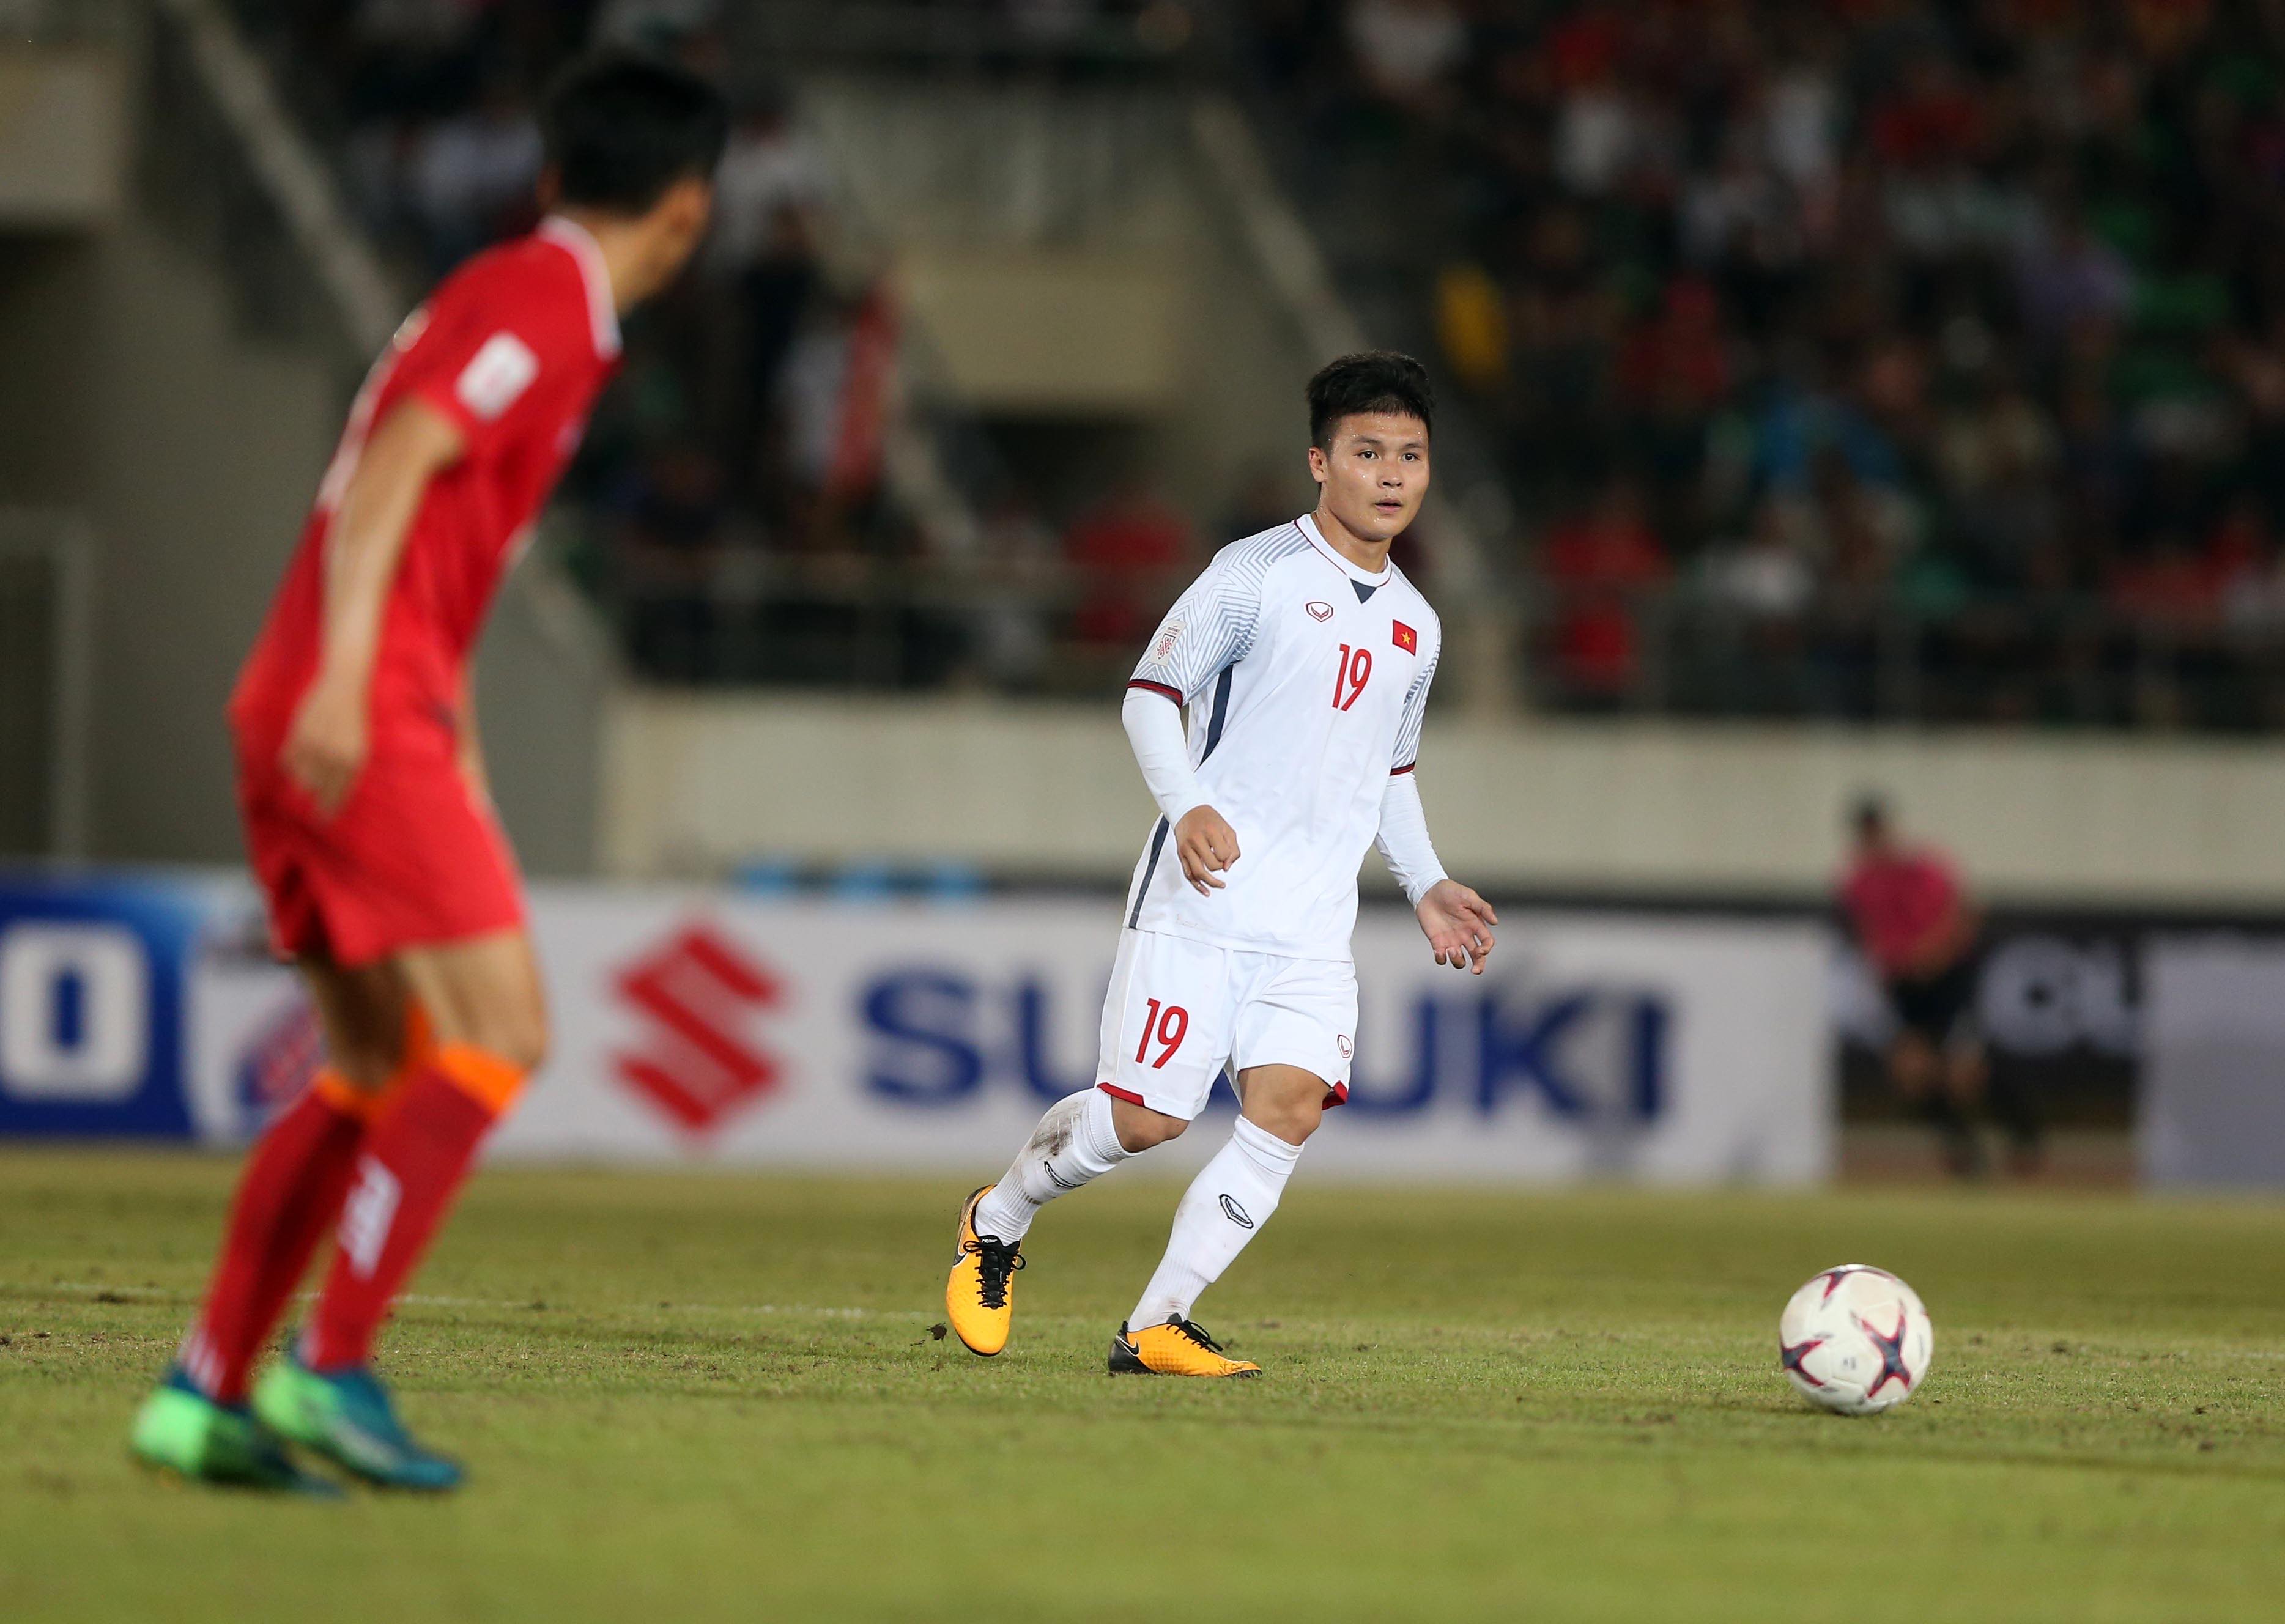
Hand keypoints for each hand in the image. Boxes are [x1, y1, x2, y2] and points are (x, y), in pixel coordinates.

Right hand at [280, 672, 367, 816]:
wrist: (345, 685)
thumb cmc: (354, 717)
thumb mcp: (359, 745)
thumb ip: (347, 767)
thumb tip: (335, 790)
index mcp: (354, 759)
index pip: (338, 793)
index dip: (329, 808)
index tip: (324, 819)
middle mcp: (334, 755)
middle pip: (317, 789)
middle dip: (315, 800)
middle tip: (311, 809)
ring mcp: (315, 745)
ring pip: (301, 776)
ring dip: (303, 779)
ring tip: (308, 775)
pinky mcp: (300, 734)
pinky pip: (289, 760)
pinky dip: (291, 764)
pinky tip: (298, 761)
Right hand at [1174, 804, 1240, 893]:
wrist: (1188, 811)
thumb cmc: (1210, 820)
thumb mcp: (1227, 829)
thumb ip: (1233, 848)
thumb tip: (1227, 868)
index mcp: (1210, 832)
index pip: (1223, 855)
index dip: (1227, 858)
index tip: (1226, 854)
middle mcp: (1196, 840)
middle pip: (1212, 865)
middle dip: (1219, 866)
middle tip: (1220, 860)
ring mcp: (1186, 848)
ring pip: (1198, 873)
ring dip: (1211, 882)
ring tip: (1220, 885)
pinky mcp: (1180, 854)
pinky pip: (1188, 874)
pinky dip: (1197, 885)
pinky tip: (1206, 891)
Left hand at [1416, 879, 1496, 973]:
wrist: (1428, 890)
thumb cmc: (1450, 891)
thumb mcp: (1468, 896)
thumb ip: (1483, 908)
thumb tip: (1495, 922)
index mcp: (1475, 925)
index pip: (1487, 942)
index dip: (1487, 949)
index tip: (1481, 951)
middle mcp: (1465, 935)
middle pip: (1477, 957)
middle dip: (1479, 966)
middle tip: (1475, 970)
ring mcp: (1451, 940)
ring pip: (1459, 960)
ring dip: (1458, 960)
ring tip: (1452, 950)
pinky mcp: (1437, 942)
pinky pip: (1441, 958)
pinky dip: (1441, 959)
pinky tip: (1439, 951)